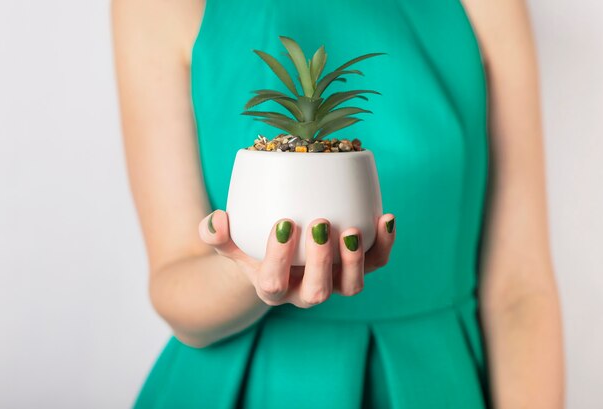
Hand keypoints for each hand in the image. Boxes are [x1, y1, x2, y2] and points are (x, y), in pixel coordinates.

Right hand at [198, 210, 395, 308]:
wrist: (279, 257)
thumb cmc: (252, 248)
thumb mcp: (230, 243)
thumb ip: (216, 234)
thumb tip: (217, 220)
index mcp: (273, 288)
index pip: (274, 284)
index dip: (279, 258)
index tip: (283, 223)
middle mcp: (305, 292)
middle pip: (317, 293)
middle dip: (321, 262)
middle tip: (320, 224)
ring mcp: (334, 282)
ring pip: (351, 287)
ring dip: (354, 261)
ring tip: (352, 231)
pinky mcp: (356, 268)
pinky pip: (376, 263)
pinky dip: (384, 244)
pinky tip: (386, 217)